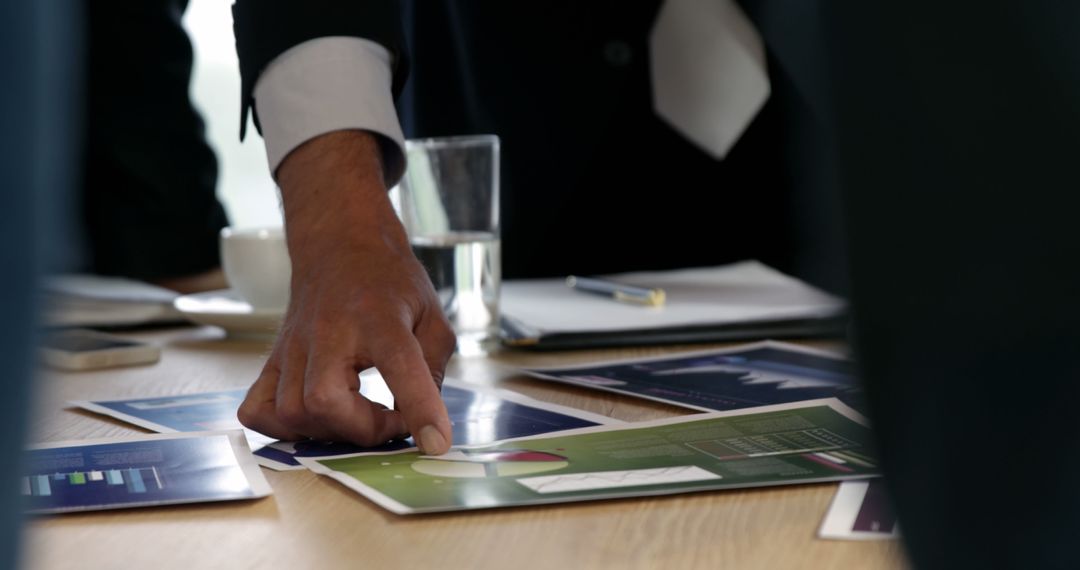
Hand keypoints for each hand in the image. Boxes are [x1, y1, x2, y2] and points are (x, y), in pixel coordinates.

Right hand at [237, 131, 455, 453]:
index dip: (419, 407)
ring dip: (331, 432)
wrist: (339, 243)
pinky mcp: (273, 359)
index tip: (436, 443)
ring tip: (360, 417)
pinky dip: (281, 427)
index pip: (398, 363)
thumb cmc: (389, 281)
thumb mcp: (431, 314)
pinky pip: (257, 409)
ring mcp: (293, 347)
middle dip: (364, 429)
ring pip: (291, 412)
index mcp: (378, 316)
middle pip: (324, 400)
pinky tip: (314, 419)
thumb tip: (426, 422)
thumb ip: (434, 366)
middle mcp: (329, 331)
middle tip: (392, 419)